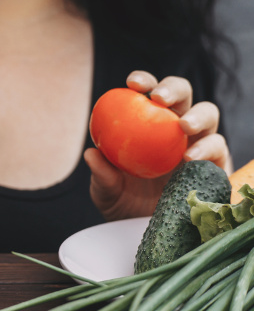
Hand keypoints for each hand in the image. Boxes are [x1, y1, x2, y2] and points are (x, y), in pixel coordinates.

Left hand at [84, 70, 232, 220]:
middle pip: (183, 95)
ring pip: (207, 115)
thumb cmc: (122, 202)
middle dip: (173, 89)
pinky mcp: (217, 164)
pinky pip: (219, 149)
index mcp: (147, 123)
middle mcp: (174, 128)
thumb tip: (90, 154)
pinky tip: (191, 157)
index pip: (148, 93)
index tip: (132, 84)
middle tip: (159, 98)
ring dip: (197, 115)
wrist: (145, 229)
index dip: (144, 81)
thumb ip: (102, 174)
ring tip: (182, 127)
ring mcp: (199, 143)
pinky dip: (208, 148)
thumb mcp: (106, 191)